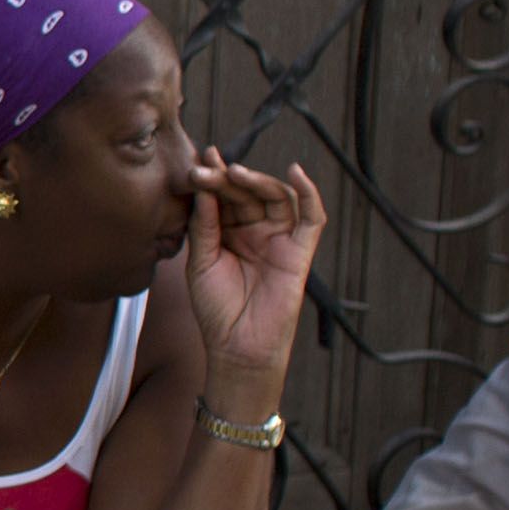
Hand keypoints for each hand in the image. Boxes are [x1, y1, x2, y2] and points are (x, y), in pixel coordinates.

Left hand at [178, 156, 326, 390]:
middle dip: (228, 179)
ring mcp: (278, 238)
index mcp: (227, 231)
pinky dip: (309, 193)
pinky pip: (312, 217)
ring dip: (258, 181)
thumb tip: (204, 186)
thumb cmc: (216, 308)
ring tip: (235, 173)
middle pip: (247, 193)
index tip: (196, 164)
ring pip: (276, 197)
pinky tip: (296, 172)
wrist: (237, 346)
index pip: (223, 197)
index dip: (212, 179)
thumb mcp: (201, 262)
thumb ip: (204, 225)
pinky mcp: (300, 250)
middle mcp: (254, 230)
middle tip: (208, 170)